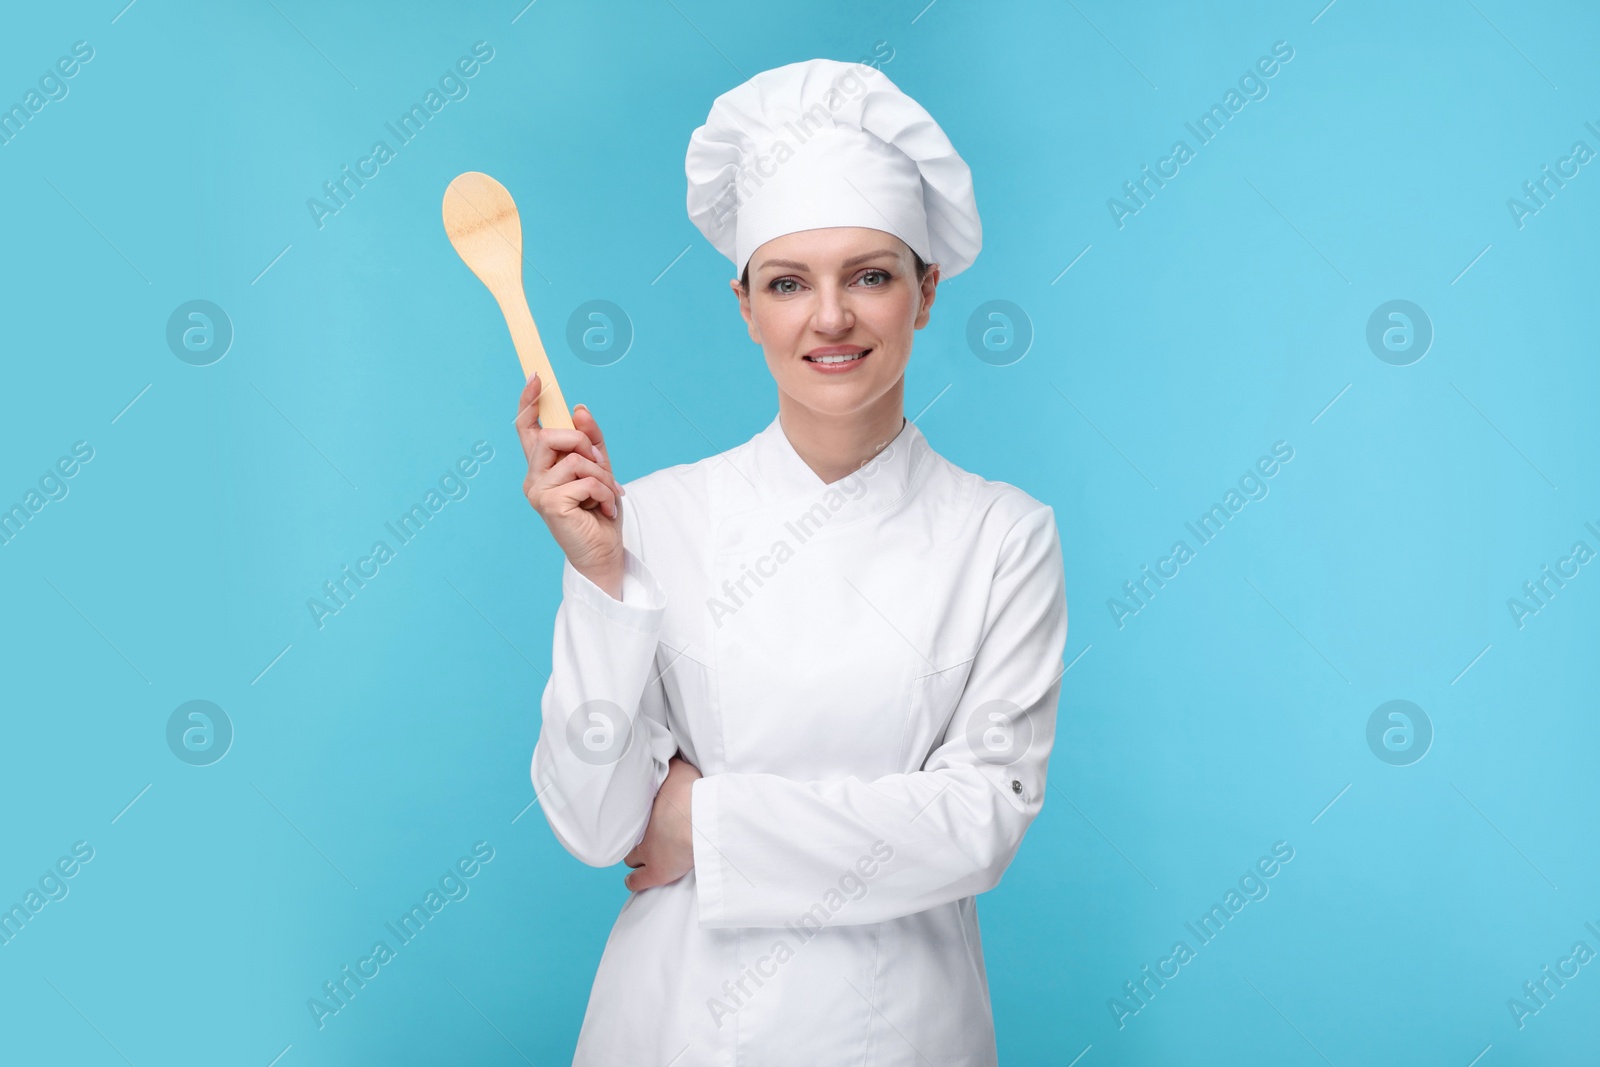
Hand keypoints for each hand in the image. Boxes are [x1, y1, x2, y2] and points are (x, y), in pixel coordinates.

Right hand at [516, 372, 627, 596]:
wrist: (604, 552)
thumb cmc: (599, 513)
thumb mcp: (600, 470)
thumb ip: (591, 441)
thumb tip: (579, 409)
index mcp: (542, 467)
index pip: (528, 428)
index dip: (529, 402)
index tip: (536, 377)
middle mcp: (533, 477)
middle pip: (552, 436)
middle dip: (583, 443)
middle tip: (601, 465)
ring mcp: (538, 492)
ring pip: (574, 459)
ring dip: (602, 476)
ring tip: (609, 495)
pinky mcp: (549, 505)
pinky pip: (584, 481)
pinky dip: (604, 492)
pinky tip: (605, 509)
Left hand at [623, 754, 700, 891]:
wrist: (698, 818)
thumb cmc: (692, 792)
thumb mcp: (680, 769)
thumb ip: (672, 764)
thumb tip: (668, 751)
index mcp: (647, 806)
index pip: (631, 811)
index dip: (636, 814)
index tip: (640, 812)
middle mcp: (641, 828)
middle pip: (628, 833)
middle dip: (634, 834)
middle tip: (643, 831)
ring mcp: (647, 852)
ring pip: (630, 857)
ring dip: (634, 856)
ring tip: (639, 856)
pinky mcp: (656, 872)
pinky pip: (637, 880)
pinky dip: (635, 881)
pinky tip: (635, 880)